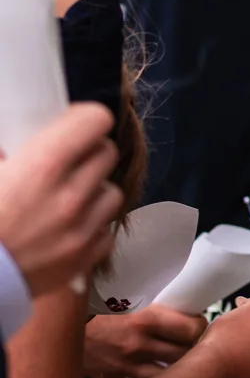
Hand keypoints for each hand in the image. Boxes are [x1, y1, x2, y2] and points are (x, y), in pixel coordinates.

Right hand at [0, 104, 122, 296]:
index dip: (83, 119)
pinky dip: (91, 227)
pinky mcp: (85, 258)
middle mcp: (71, 194)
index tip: (71, 126)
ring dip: (93, 190)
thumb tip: (13, 150)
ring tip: (63, 198)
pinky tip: (65, 228)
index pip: (95, 120)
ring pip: (112, 192)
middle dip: (88, 152)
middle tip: (64, 162)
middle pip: (107, 153)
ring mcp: (82, 229)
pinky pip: (105, 230)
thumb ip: (4, 155)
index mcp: (42, 165)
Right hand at [83, 303, 206, 377]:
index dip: (200, 327)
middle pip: (185, 355)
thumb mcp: (125, 295)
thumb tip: (186, 298)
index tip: (198, 325)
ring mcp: (124, 367)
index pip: (193, 329)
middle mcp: (137, 346)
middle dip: (193, 350)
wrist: (51, 324)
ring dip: (176, 372)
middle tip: (193, 344)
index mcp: (144, 319)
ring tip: (179, 364)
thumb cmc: (91, 306)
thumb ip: (152, 303)